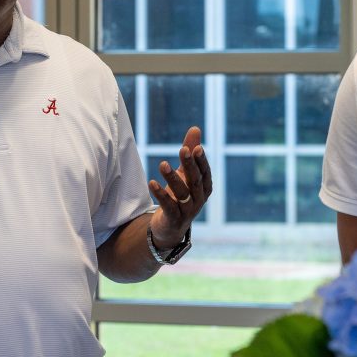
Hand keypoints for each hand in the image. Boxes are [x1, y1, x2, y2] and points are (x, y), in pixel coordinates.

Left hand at [148, 126, 211, 247]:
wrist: (171, 228)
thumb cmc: (180, 195)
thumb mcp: (185, 174)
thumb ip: (190, 151)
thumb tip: (195, 128)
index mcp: (204, 187)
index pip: (205, 172)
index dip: (201, 161)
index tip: (196, 147)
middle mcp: (199, 199)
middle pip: (196, 181)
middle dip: (190, 165)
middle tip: (182, 149)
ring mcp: (188, 210)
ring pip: (183, 193)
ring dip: (173, 178)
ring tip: (162, 164)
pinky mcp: (174, 219)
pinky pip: (169, 206)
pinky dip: (161, 194)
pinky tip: (152, 182)